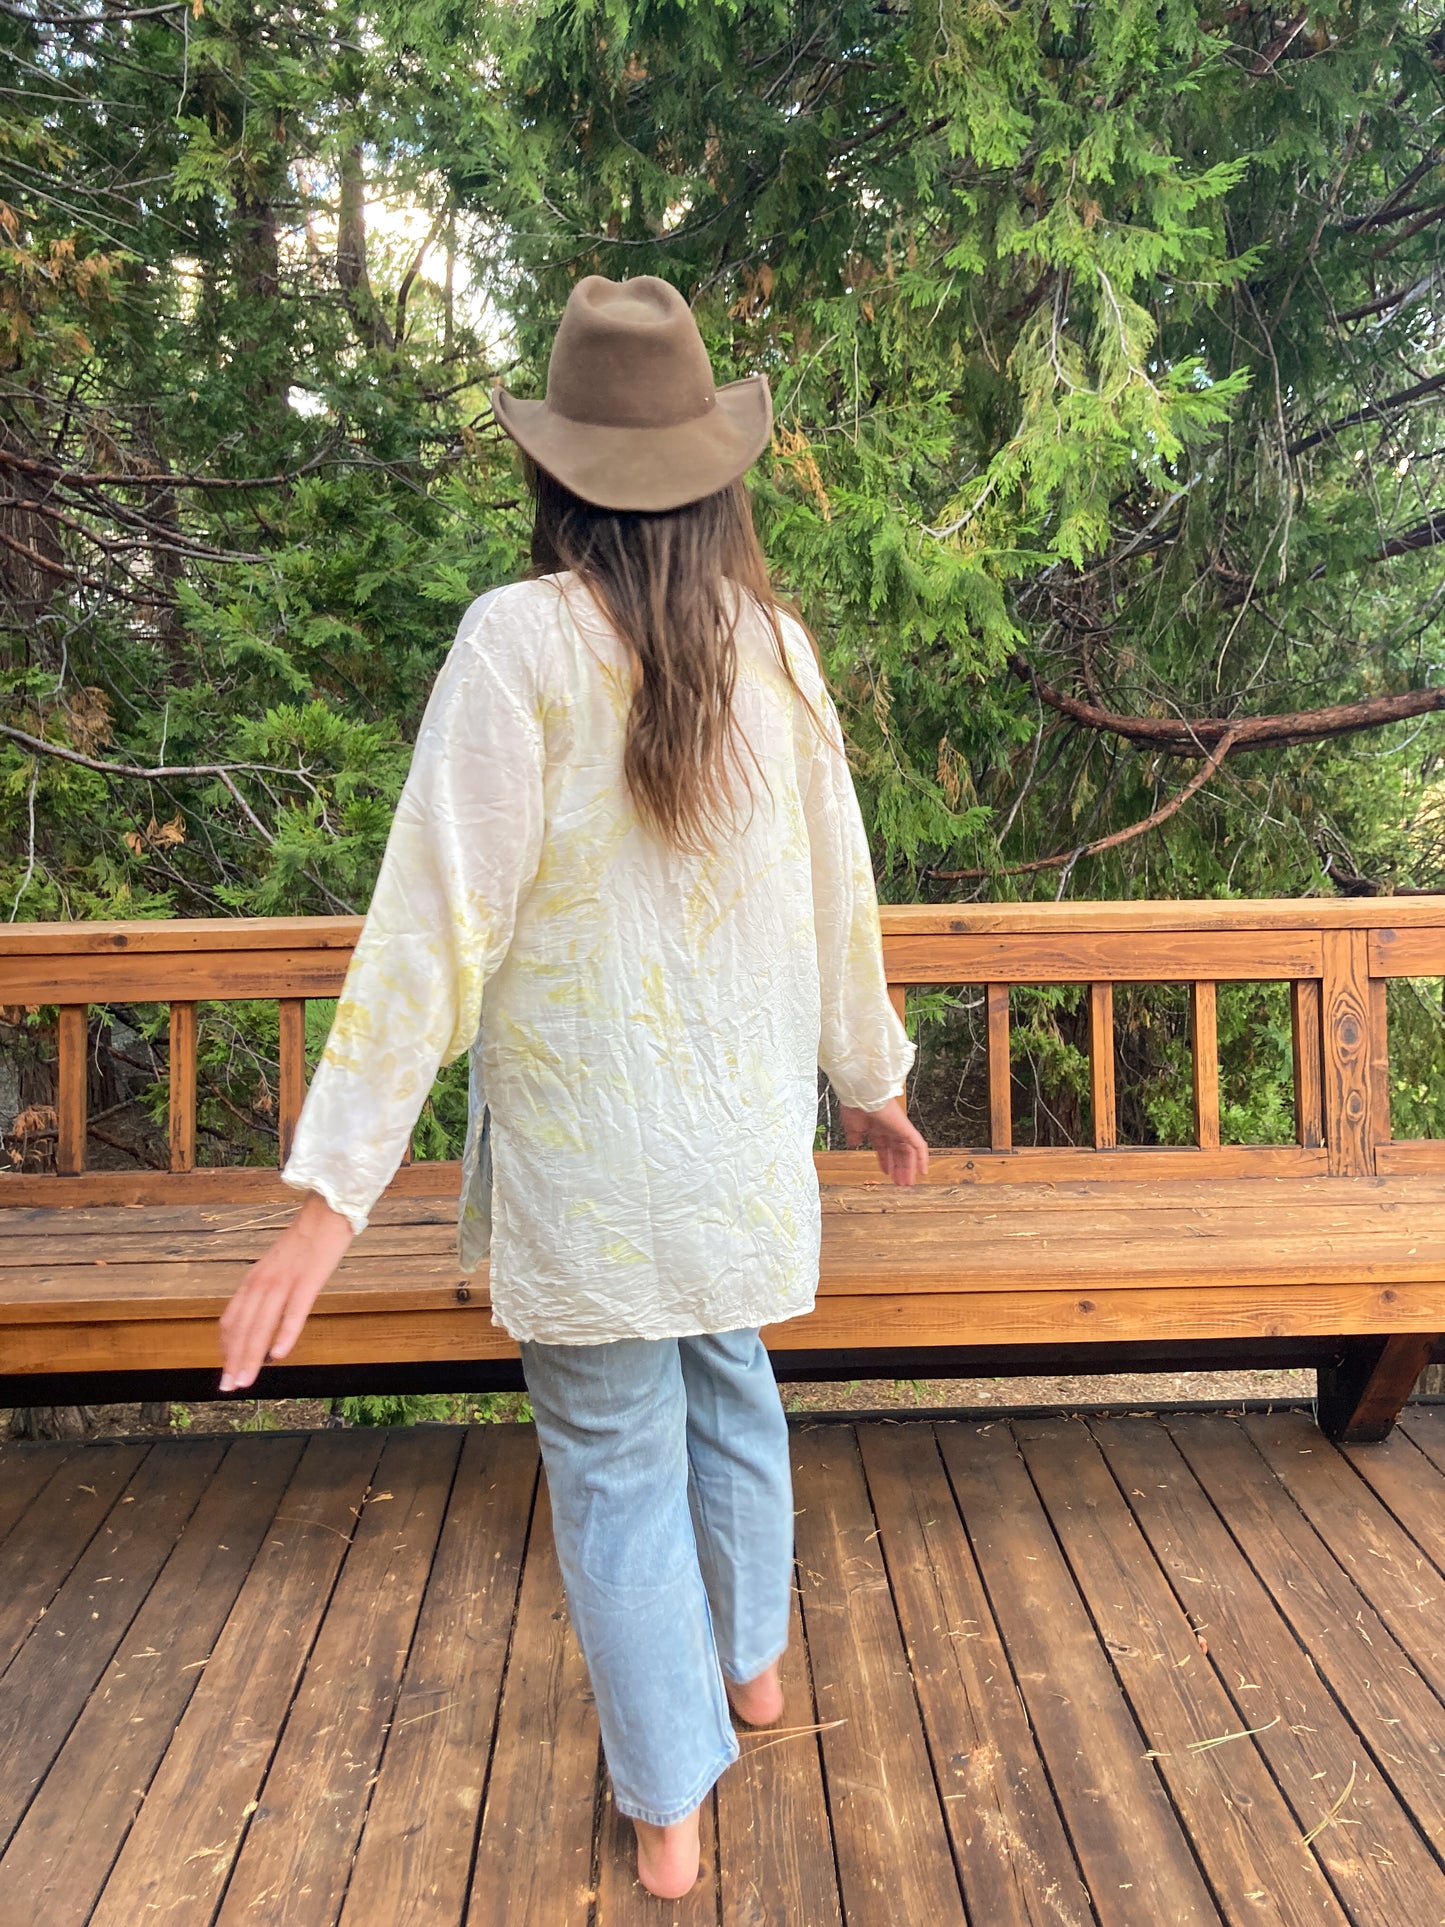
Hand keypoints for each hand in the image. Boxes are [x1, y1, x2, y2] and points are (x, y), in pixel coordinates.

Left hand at [218, 1191, 354, 1391]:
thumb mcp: (277, 1266)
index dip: (227, 1349)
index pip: (231, 1320)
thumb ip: (267, 1291)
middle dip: (234, 1361)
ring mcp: (285, 1281)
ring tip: (245, 1382)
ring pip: (261, 1325)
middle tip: (228, 1388)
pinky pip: (294, 1311)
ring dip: (251, 1357)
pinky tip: (279, 1354)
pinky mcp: (308, 1280)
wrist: (327, 1209)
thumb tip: (262, 1320)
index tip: (226, 1372)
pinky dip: (284, 1334)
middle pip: (242, 1328)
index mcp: (254, 1279)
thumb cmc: (306, 1241)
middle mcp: (263, 1282)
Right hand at [838, 1096, 928, 1185]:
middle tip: (900, 1183)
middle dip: (898, 1168)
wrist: (860, 1093)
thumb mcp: (852, 1127)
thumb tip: (853, 1144)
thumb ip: (855, 1137)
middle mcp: (890, 1129)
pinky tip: (923, 1171)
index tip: (886, 1173)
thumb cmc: (855, 1105)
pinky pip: (918, 1145)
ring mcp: (899, 1129)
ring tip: (908, 1183)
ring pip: (908, 1152)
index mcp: (876, 1129)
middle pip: (898, 1153)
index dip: (886, 1161)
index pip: (885, 1149)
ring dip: (908, 1168)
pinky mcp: (906, 1128)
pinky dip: (922, 1158)